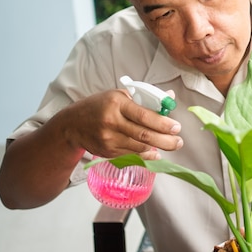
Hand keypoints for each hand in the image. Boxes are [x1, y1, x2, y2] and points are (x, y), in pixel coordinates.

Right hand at [63, 89, 182, 158]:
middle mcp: (112, 122)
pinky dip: (146, 155)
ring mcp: (109, 139)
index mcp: (117, 103)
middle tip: (179, 141)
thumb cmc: (100, 106)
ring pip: (139, 147)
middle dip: (166, 140)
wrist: (71, 125)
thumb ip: (145, 98)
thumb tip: (170, 98)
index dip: (163, 123)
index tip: (177, 127)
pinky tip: (156, 153)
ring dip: (158, 147)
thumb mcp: (120, 96)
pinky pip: (132, 155)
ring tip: (172, 144)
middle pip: (144, 135)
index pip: (144, 115)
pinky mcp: (108, 152)